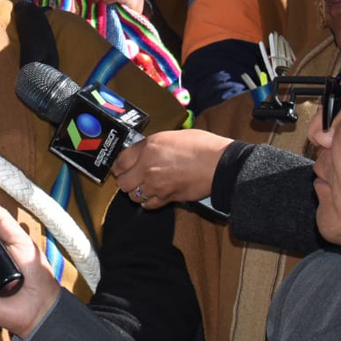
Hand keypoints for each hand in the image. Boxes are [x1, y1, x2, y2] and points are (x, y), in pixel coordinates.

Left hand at [111, 129, 231, 208]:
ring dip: (136, 192)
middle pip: (122, 182)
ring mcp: (156, 185)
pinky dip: (149, 202)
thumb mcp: (172, 135)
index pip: (120, 161)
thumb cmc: (202, 146)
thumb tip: (143, 151)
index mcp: (148, 148)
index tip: (121, 166)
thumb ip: (153, 145)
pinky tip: (155, 195)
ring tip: (144, 186)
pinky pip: (149, 205)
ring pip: (133, 196)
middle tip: (131, 177)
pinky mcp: (167, 198)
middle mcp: (148, 167)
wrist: (221, 164)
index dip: (119, 165)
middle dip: (125, 180)